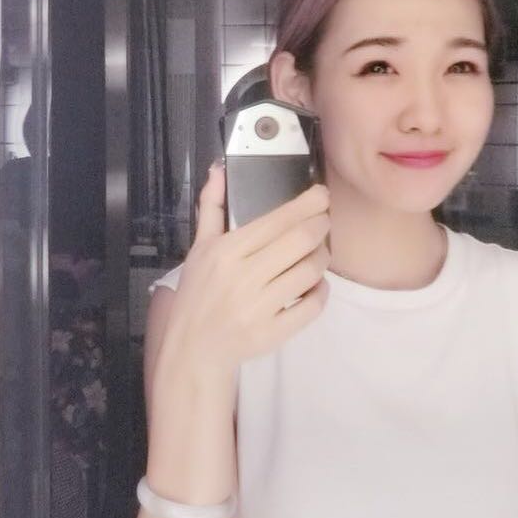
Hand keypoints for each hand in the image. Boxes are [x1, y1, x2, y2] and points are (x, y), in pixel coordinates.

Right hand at [158, 163, 330, 383]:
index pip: (278, 220)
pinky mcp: (274, 332)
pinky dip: (321, 291)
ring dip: (322, 257)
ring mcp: (260, 307)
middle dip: (321, 226)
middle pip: (301, 241)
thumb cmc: (198, 294)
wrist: (194, 347)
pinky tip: (314, 285)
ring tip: (317, 252)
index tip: (321, 195)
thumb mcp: (199, 249)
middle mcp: (244, 277)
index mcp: (226, 252)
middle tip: (323, 223)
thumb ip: (212, 208)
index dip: (308, 204)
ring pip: (311, 271)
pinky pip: (313, 306)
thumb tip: (219, 170)